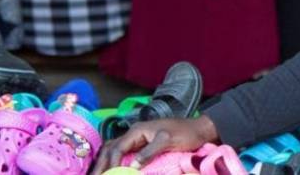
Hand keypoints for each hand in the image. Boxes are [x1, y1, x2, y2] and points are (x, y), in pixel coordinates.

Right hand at [90, 116, 219, 173]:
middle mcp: (134, 133)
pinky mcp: (142, 145)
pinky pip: (123, 153)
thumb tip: (131, 167)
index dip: (110, 163)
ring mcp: (138, 139)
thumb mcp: (168, 141)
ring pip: (113, 150)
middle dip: (100, 164)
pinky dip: (114, 162)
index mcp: (138, 130)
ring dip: (104, 163)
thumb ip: (149, 152)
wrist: (199, 129)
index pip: (117, 148)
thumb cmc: (185, 133)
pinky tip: (111, 171)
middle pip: (110, 148)